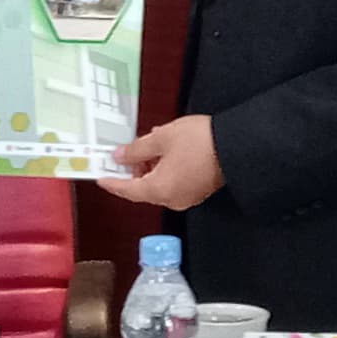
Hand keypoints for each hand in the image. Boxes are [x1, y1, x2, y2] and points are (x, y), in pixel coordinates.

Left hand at [97, 115, 223, 210]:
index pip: (127, 190)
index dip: (112, 183)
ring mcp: (186, 197)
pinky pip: (173, 184)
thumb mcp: (161, 138)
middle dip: (134, 171)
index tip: (100, 178)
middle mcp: (171, 199)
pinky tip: (167, 152)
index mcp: (158, 189)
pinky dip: (164, 171)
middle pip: (143, 189)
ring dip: (150, 169)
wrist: (236, 146)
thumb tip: (119, 157)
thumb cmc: (197, 141)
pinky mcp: (198, 191)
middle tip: (129, 152)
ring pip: (159, 186)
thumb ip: (136, 149)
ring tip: (151, 146)